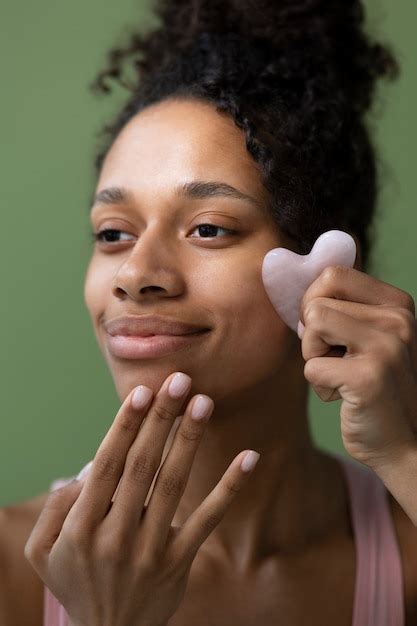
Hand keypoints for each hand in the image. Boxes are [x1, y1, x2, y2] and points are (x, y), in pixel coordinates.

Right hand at [24, 372, 259, 625]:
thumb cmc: (75, 580)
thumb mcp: (42, 551)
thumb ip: (54, 507)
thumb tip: (89, 468)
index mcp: (81, 526)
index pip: (108, 464)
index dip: (126, 426)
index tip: (143, 392)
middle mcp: (116, 535)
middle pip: (143, 466)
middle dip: (162, 420)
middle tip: (179, 381)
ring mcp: (150, 549)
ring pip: (174, 485)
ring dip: (189, 440)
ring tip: (203, 402)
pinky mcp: (179, 560)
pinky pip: (207, 518)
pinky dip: (229, 487)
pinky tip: (249, 456)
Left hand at [298, 265, 416, 470]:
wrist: (402, 441)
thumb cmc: (372, 384)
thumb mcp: (366, 335)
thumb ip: (340, 306)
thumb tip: (289, 279)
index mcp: (397, 303)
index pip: (332, 275)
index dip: (313, 301)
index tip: (325, 330)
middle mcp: (397, 319)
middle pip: (316, 303)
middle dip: (312, 335)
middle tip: (337, 359)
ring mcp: (386, 347)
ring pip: (312, 327)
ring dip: (314, 358)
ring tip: (342, 376)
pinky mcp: (368, 376)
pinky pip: (311, 367)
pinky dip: (320, 386)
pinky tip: (347, 397)